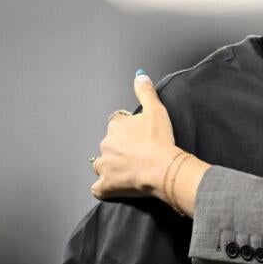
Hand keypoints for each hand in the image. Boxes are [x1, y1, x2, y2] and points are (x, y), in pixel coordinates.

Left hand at [91, 71, 182, 200]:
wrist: (163, 168)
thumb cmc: (160, 140)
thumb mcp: (156, 110)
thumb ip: (145, 91)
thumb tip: (139, 75)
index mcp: (116, 126)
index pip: (117, 124)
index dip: (129, 130)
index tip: (141, 136)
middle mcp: (106, 144)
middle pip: (109, 144)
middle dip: (120, 149)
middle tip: (139, 154)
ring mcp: (104, 166)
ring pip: (101, 164)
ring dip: (111, 166)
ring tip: (128, 169)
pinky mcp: (107, 185)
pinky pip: (99, 188)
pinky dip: (105, 188)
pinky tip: (113, 187)